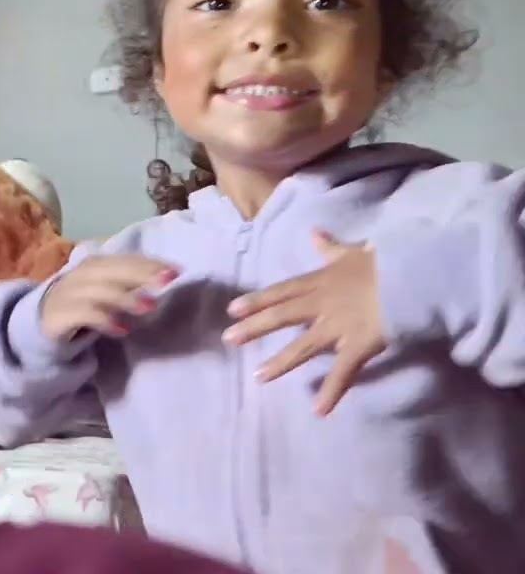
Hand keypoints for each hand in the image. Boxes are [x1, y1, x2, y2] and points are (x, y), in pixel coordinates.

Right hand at [40, 256, 178, 339]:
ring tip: (149, 307)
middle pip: (113, 270)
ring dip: (126, 298)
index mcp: (95, 265)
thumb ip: (128, 283)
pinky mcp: (59, 315)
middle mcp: (80, 275)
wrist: (42, 322)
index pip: (125, 260)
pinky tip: (122, 329)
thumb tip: (163, 277)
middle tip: (167, 283)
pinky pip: (84, 314)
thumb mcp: (105, 290)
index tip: (176, 272)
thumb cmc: (82, 304)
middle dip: (142, 274)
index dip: (150, 263)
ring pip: (99, 290)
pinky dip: (104, 319)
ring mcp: (68, 293)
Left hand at [222, 230, 385, 415]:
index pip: (282, 291)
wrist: (415, 276)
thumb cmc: (386, 262)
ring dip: (280, 363)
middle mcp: (322, 305)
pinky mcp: (359, 345)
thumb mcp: (352, 251)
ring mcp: (339, 326)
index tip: (232, 310)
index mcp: (321, 282)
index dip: (257, 300)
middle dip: (254, 327)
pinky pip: (343, 372)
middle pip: (282, 316)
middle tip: (228, 339)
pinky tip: (318, 411)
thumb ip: (330, 247)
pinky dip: (331, 392)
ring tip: (258, 377)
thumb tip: (314, 232)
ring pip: (303, 346)